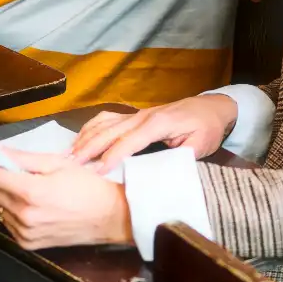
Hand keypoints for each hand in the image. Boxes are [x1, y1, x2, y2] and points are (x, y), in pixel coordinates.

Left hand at [0, 145, 132, 249]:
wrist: (109, 217)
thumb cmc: (86, 186)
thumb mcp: (55, 163)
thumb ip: (20, 157)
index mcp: (30, 192)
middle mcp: (23, 216)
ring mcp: (24, 233)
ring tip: (3, 177)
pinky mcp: (27, 243)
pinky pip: (5, 221)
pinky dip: (5, 207)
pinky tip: (17, 197)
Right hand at [70, 95, 238, 171]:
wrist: (213, 107)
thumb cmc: (207, 128)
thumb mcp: (200, 146)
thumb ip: (178, 158)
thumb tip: (158, 173)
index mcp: (159, 123)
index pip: (131, 141)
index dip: (113, 156)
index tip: (98, 171)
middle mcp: (143, 116)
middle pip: (110, 130)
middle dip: (90, 147)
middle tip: (71, 165)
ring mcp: (137, 114)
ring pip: (105, 123)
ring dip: (86, 138)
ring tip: (69, 155)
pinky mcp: (135, 115)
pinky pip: (108, 119)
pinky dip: (92, 128)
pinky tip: (81, 139)